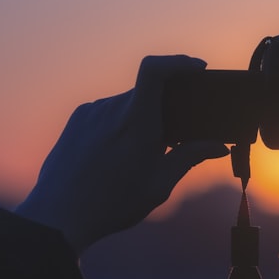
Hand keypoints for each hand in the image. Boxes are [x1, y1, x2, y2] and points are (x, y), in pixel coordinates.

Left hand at [16, 55, 228, 253]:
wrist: (58, 217)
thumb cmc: (113, 203)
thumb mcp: (159, 184)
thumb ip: (190, 158)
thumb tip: (220, 146)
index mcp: (136, 120)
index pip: (156, 69)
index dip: (179, 62)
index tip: (198, 68)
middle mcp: (112, 108)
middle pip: (146, 92)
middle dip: (164, 108)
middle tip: (172, 136)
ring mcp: (91, 113)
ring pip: (126, 104)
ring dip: (139, 119)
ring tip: (137, 155)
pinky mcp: (76, 121)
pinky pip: (105, 113)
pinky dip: (119, 125)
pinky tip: (115, 155)